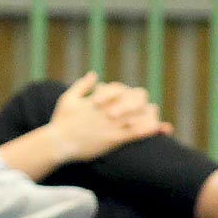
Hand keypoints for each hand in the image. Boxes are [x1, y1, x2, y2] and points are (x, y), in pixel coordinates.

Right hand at [48, 73, 172, 161]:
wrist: (58, 143)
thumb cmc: (61, 122)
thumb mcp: (69, 98)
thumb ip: (83, 85)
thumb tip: (95, 74)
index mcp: (99, 99)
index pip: (119, 89)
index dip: (126, 93)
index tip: (129, 97)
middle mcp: (108, 109)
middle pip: (134, 98)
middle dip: (140, 102)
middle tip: (144, 107)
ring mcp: (112, 123)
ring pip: (138, 114)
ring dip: (149, 114)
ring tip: (155, 117)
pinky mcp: (113, 138)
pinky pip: (135, 133)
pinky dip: (148, 129)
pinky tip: (159, 129)